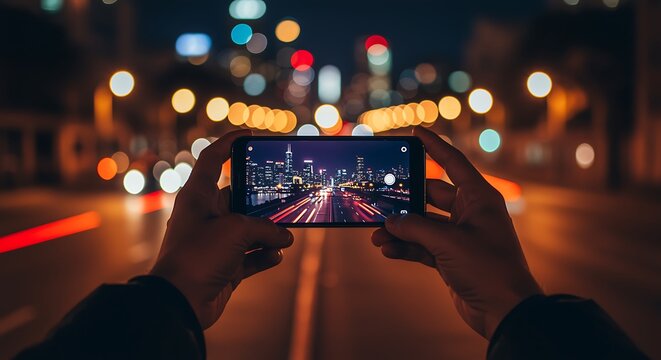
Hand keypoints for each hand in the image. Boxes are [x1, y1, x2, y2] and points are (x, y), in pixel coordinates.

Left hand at [150, 130, 293, 328]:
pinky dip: (264, 256)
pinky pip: (250, 256)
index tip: (249, 134)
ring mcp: (215, 242)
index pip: (212, 159)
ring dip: (269, 233)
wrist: (180, 302)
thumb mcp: (236, 231)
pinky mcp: (224, 266)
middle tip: (286, 197)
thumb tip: (283, 237)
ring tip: (287, 236)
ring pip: (249, 230)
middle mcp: (206, 216)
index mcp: (198, 196)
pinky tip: (276, 255)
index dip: (229, 143)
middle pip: (240, 198)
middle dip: (263, 202)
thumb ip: (265, 228)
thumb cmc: (199, 256)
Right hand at [371, 127, 540, 338]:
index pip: (453, 162)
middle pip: (430, 196)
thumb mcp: (448, 242)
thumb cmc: (488, 269)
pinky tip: (387, 250)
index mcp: (479, 198)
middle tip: (381, 201)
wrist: (504, 311)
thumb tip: (390, 223)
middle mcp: (470, 214)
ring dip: (401, 230)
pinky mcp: (452, 258)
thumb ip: (415, 228)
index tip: (415, 132)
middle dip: (405, 202)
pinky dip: (406, 248)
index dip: (434, 145)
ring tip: (377, 236)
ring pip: (423, 225)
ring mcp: (460, 237)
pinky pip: (423, 247)